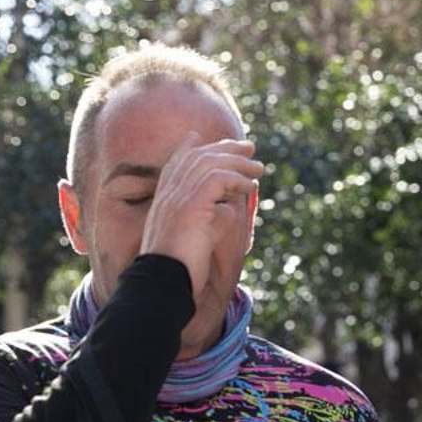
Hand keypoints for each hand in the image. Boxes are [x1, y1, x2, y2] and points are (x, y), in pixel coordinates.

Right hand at [139, 132, 263, 299]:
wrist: (163, 283)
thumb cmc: (179, 271)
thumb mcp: (192, 240)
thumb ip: (207, 220)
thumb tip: (229, 207)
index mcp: (163, 201)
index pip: (175, 164)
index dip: (190, 148)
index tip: (203, 138)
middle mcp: (168, 195)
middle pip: (196, 158)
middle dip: (224, 149)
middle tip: (248, 147)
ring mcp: (178, 198)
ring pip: (210, 164)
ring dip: (238, 163)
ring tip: (258, 168)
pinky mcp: (192, 206)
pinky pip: (218, 179)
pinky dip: (237, 179)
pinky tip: (250, 186)